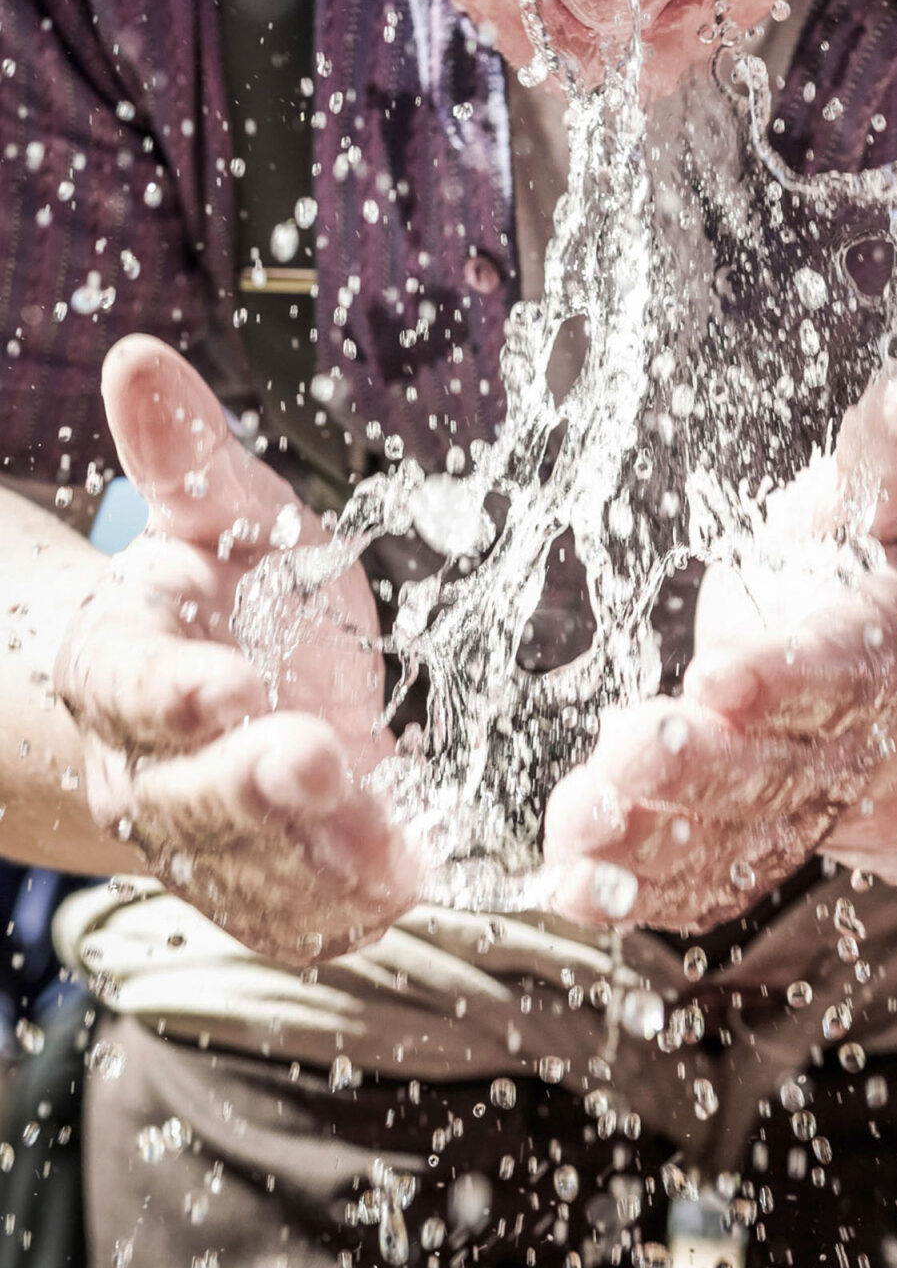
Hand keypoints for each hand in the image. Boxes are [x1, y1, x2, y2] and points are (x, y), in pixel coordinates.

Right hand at [54, 336, 418, 963]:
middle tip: (311, 761)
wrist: (235, 695)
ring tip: (379, 843)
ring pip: (247, 865)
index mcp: (119, 666)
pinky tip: (405, 887)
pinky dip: (348, 906)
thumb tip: (137, 355)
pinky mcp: (275, 888)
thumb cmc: (229, 590)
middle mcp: (151, 768)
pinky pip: (301, 912)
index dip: (169, 690)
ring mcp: (211, 840)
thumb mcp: (221, 512)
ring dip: (310, 858)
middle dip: (245, 785)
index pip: (126, 684)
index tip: (223, 682)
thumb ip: (184, 451)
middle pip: (183, 793)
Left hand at [544, 369, 896, 931]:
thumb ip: (879, 458)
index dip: (780, 678)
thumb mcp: (858, 514)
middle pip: (767, 773)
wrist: (870, 705)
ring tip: (579, 824)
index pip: (828, 676)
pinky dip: (629, 894)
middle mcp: (828, 754)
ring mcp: (779, 819)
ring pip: (721, 843)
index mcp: (863, 662)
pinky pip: (687, 887)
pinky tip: (566, 884)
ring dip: (649, 840)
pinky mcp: (730, 856)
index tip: (720, 670)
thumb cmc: (840, 587)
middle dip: (697, 767)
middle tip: (630, 744)